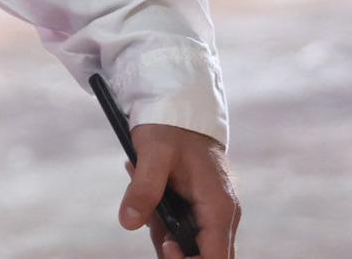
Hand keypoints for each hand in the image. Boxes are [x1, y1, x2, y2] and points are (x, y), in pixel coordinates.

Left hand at [121, 124, 239, 258]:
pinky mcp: (202, 209)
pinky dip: (163, 219)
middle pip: (205, 256)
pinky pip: (184, 228)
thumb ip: (144, 189)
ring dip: (163, 231)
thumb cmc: (171, 127)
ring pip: (191, 244)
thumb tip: (128, 222)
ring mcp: (214, 213)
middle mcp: (223, 216)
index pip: (216, 258)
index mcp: (219, 207)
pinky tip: (149, 192)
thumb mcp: (153, 153)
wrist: (180, 107)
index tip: (165, 245)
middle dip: (174, 249)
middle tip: (151, 220)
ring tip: (146, 193)